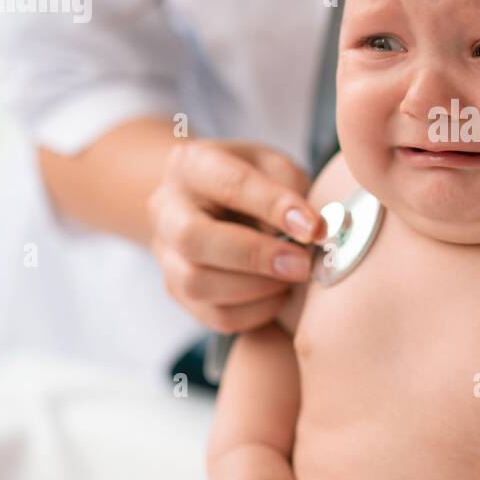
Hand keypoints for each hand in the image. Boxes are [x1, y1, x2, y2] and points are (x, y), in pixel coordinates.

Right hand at [148, 139, 322, 333]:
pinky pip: (214, 315)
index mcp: (193, 164)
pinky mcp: (178, 291)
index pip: (230, 184)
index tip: (314, 228)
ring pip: (197, 283)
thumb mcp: (275, 167)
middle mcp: (167, 208)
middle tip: (302, 265)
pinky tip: (278, 294)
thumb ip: (290, 190)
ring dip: (256, 288)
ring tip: (293, 277)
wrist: (217, 205)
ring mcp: (165, 253)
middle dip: (255, 256)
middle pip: (193, 239)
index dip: (274, 207)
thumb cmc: (255, 182)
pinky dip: (255, 312)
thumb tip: (309, 232)